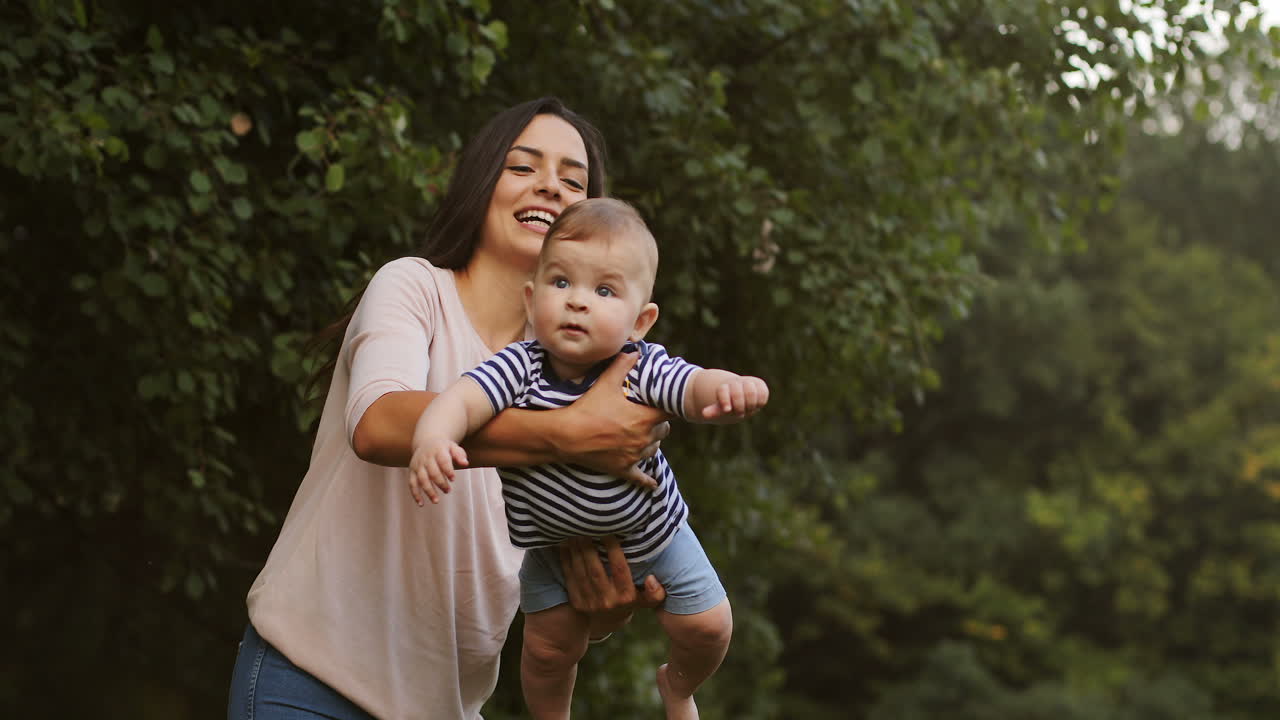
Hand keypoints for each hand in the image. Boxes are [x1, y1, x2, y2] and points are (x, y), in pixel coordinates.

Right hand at [408, 438, 468, 505]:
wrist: (426, 442)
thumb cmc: (443, 448)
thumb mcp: (452, 447)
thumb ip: (459, 455)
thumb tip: (465, 463)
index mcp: (437, 451)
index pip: (443, 461)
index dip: (448, 470)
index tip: (453, 479)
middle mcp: (426, 458)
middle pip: (432, 472)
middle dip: (440, 483)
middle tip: (448, 491)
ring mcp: (418, 465)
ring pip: (422, 479)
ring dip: (428, 491)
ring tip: (436, 501)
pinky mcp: (412, 472)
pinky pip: (412, 484)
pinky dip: (415, 494)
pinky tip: (421, 504)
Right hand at [558, 350, 670, 488]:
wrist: (567, 436)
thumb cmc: (587, 408)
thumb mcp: (605, 384)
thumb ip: (622, 366)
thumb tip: (634, 351)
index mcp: (644, 418)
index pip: (670, 412)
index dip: (670, 407)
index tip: (670, 403)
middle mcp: (643, 438)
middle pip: (664, 431)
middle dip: (659, 424)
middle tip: (650, 417)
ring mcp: (634, 455)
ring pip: (654, 450)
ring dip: (651, 443)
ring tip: (642, 435)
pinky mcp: (623, 469)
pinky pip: (641, 478)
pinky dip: (647, 480)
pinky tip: (653, 484)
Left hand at [559, 536, 665, 623]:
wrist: (608, 621)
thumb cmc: (631, 601)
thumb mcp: (647, 600)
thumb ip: (654, 592)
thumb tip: (652, 579)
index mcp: (627, 597)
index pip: (620, 569)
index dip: (613, 549)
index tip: (608, 531)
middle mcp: (608, 601)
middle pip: (596, 570)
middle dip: (589, 547)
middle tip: (585, 527)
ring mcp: (590, 603)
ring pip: (581, 572)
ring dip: (576, 551)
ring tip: (574, 532)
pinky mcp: (577, 602)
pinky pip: (570, 578)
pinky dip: (566, 560)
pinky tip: (564, 545)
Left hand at [700, 375, 769, 420]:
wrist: (742, 398)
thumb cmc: (729, 405)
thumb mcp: (721, 409)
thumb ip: (714, 411)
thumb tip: (704, 414)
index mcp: (724, 387)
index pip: (722, 390)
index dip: (724, 400)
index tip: (726, 410)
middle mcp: (735, 382)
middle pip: (736, 392)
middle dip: (738, 406)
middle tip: (739, 413)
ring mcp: (748, 382)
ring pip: (750, 391)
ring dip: (749, 405)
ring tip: (748, 410)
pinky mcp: (760, 385)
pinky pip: (763, 393)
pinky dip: (759, 402)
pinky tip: (756, 406)